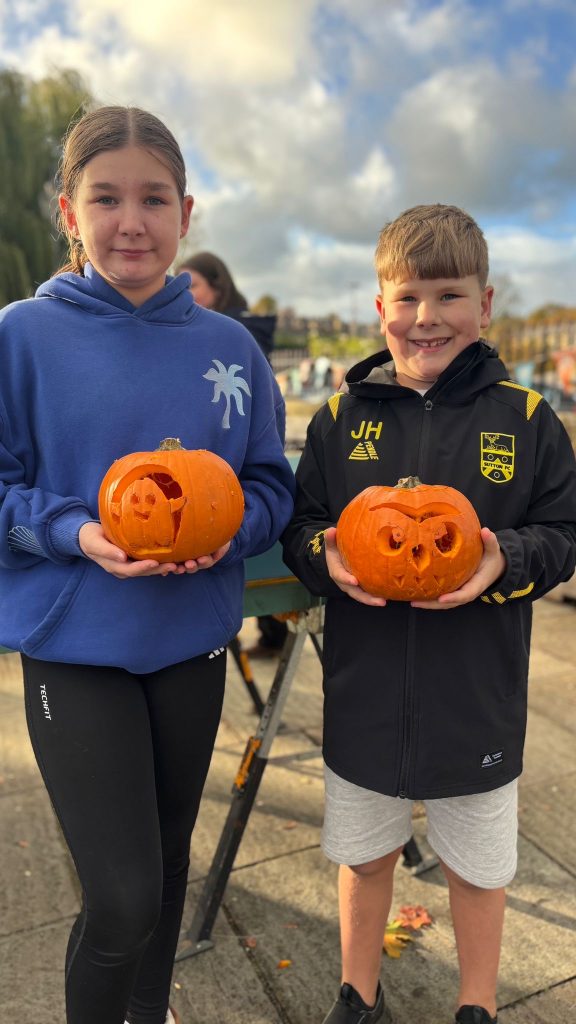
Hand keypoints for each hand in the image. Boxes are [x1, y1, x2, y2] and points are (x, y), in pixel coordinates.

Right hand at [79, 523, 230, 578]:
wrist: (88, 537)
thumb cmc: (90, 538)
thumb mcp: (94, 543)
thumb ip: (107, 551)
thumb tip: (122, 557)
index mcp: (116, 567)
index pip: (132, 570)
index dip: (144, 568)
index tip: (155, 563)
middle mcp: (126, 568)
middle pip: (145, 571)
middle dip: (159, 569)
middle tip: (175, 566)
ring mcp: (132, 563)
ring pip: (150, 568)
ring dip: (164, 567)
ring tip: (180, 564)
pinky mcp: (136, 557)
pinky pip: (151, 560)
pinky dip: (162, 560)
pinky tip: (176, 557)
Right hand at [325, 527, 386, 606]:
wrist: (337, 559)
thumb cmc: (335, 551)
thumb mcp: (331, 544)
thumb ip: (330, 539)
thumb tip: (330, 531)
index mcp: (336, 572)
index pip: (340, 576)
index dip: (346, 579)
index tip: (354, 581)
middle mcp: (345, 582)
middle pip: (354, 592)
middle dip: (366, 598)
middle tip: (379, 601)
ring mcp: (353, 587)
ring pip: (362, 595)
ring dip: (373, 600)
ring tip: (384, 602)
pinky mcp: (361, 587)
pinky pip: (369, 592)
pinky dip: (377, 595)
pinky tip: (389, 594)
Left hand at [410, 527, 505, 609]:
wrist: (493, 568)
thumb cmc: (491, 559)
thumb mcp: (492, 550)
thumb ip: (490, 541)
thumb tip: (486, 531)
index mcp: (477, 584)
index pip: (466, 594)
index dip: (454, 597)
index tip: (442, 598)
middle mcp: (467, 592)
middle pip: (450, 603)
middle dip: (433, 604)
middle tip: (416, 602)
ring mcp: (459, 592)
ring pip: (443, 603)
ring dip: (428, 604)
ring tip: (412, 601)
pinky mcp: (453, 590)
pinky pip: (440, 596)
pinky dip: (429, 598)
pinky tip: (415, 594)